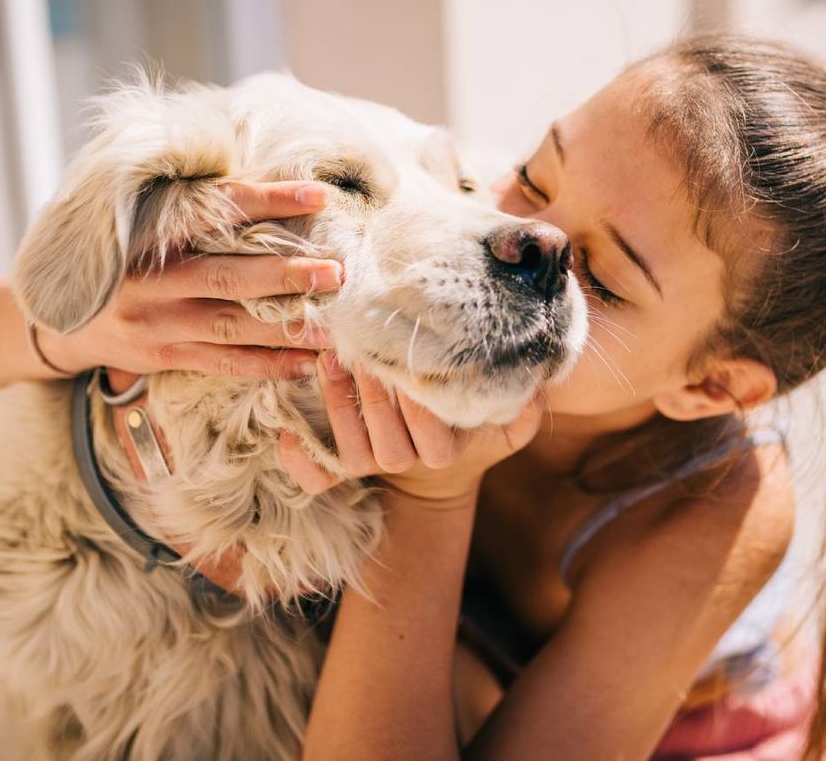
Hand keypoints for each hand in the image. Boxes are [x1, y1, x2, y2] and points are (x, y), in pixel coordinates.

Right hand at [34, 181, 338, 378]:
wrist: (56, 319)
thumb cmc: (119, 257)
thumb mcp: (140, 222)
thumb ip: (190, 207)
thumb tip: (266, 179)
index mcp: (150, 234)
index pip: (216, 211)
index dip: (267, 201)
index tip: (318, 195)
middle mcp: (152, 281)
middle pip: (229, 277)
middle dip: (287, 275)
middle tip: (337, 271)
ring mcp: (158, 324)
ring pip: (232, 327)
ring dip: (288, 328)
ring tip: (336, 328)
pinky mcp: (164, 357)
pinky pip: (224, 364)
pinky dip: (267, 365)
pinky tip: (307, 363)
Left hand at [279, 353, 546, 501]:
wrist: (434, 469)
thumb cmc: (467, 426)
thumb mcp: (505, 423)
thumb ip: (525, 406)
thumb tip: (538, 379)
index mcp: (444, 449)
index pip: (432, 433)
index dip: (416, 403)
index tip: (407, 362)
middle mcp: (407, 461)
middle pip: (387, 440)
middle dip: (371, 395)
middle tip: (359, 347)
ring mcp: (373, 466)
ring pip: (352, 450)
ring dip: (337, 406)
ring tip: (329, 360)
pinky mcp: (342, 468)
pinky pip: (318, 477)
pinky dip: (301, 461)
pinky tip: (287, 433)